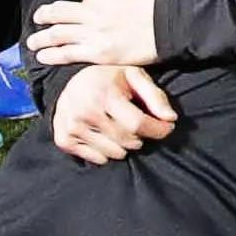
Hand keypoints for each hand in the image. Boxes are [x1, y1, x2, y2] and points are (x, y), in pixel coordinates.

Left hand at [28, 0, 169, 70]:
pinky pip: (67, 53)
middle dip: (47, 15)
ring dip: (42, 37)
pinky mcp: (97, 52)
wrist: (173, 18)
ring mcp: (92, 31)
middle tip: (38, 17)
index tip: (88, 10)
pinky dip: (52, 55)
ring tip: (32, 41)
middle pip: (62, 12)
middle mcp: (90, 8)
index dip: (87, 4)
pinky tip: (42, 57)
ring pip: (59, 33)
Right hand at [48, 62, 175, 161]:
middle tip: (138, 125)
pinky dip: (106, 152)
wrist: (69, 82)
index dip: (158, 129)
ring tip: (120, 129)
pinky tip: (105, 136)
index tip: (167, 128)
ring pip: (114, 153)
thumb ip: (155, 96)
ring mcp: (73, 127)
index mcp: (104, 94)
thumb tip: (170, 118)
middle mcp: (86, 112)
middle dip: (140, 136)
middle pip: (128, 141)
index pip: (138, 123)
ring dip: (124, 145)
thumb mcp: (134, 77)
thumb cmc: (108, 79)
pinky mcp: (64, 140)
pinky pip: (97, 159)